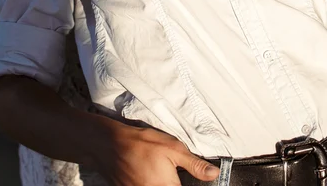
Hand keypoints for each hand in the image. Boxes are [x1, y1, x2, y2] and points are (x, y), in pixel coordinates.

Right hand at [93, 122, 219, 185]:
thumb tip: (215, 175)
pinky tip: (149, 172)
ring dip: (162, 181)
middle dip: (175, 181)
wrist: (111, 145)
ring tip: (156, 169)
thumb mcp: (174, 149)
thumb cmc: (144, 144)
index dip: (191, 184)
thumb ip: (195, 165)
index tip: (184, 176)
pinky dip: (150, 182)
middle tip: (171, 170)